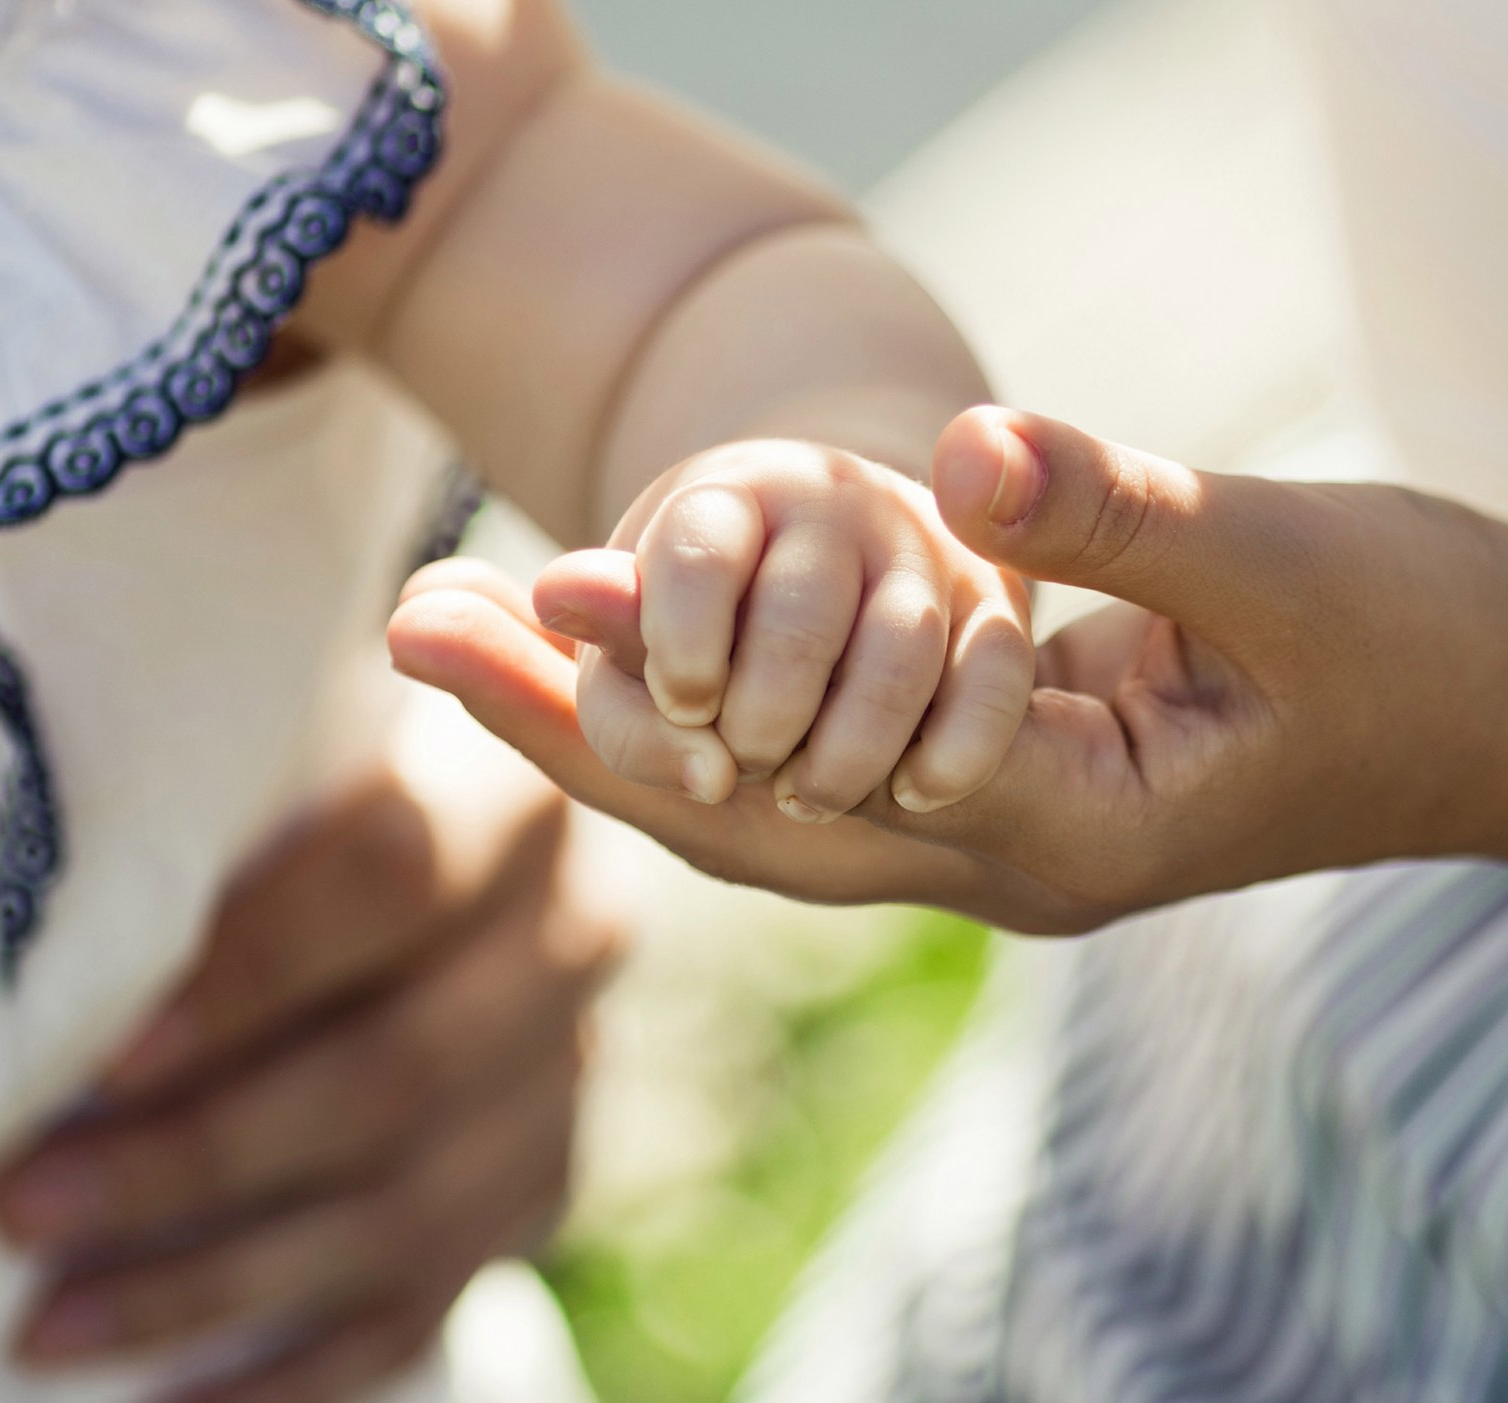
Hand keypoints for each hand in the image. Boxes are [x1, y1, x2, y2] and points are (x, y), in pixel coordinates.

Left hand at [0, 755, 623, 1402]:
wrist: (437, 878)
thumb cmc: (298, 805)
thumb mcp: (284, 772)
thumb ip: (223, 824)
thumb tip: (66, 959)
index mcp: (512, 796)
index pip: (396, 878)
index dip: (255, 972)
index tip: (105, 1057)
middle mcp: (572, 937)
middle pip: (399, 1071)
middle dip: (196, 1158)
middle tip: (20, 1211)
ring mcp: (570, 1077)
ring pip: (413, 1211)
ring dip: (220, 1287)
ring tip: (48, 1338)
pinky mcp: (543, 1190)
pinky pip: (427, 1315)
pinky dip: (292, 1394)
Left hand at [389, 408, 1507, 929]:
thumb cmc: (1436, 645)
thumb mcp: (1296, 563)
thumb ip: (1126, 516)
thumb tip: (964, 454)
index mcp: (1069, 829)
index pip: (812, 781)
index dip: (662, 694)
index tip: (520, 598)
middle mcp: (1014, 859)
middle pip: (748, 820)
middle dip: (577, 730)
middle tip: (416, 625)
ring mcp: (1011, 831)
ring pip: (774, 803)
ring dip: (624, 721)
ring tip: (476, 629)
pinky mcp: (1021, 777)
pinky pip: (833, 761)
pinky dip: (724, 705)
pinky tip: (637, 643)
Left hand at [550, 440, 1033, 822]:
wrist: (850, 636)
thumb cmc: (715, 666)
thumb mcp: (634, 673)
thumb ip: (558, 665)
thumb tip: (511, 603)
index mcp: (723, 500)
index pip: (698, 552)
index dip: (682, 648)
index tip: (685, 706)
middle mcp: (831, 503)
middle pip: (798, 619)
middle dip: (763, 724)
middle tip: (749, 765)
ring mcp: (922, 553)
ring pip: (898, 654)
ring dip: (846, 756)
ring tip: (811, 797)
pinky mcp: (996, 607)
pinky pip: (995, 680)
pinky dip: (952, 756)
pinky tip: (911, 794)